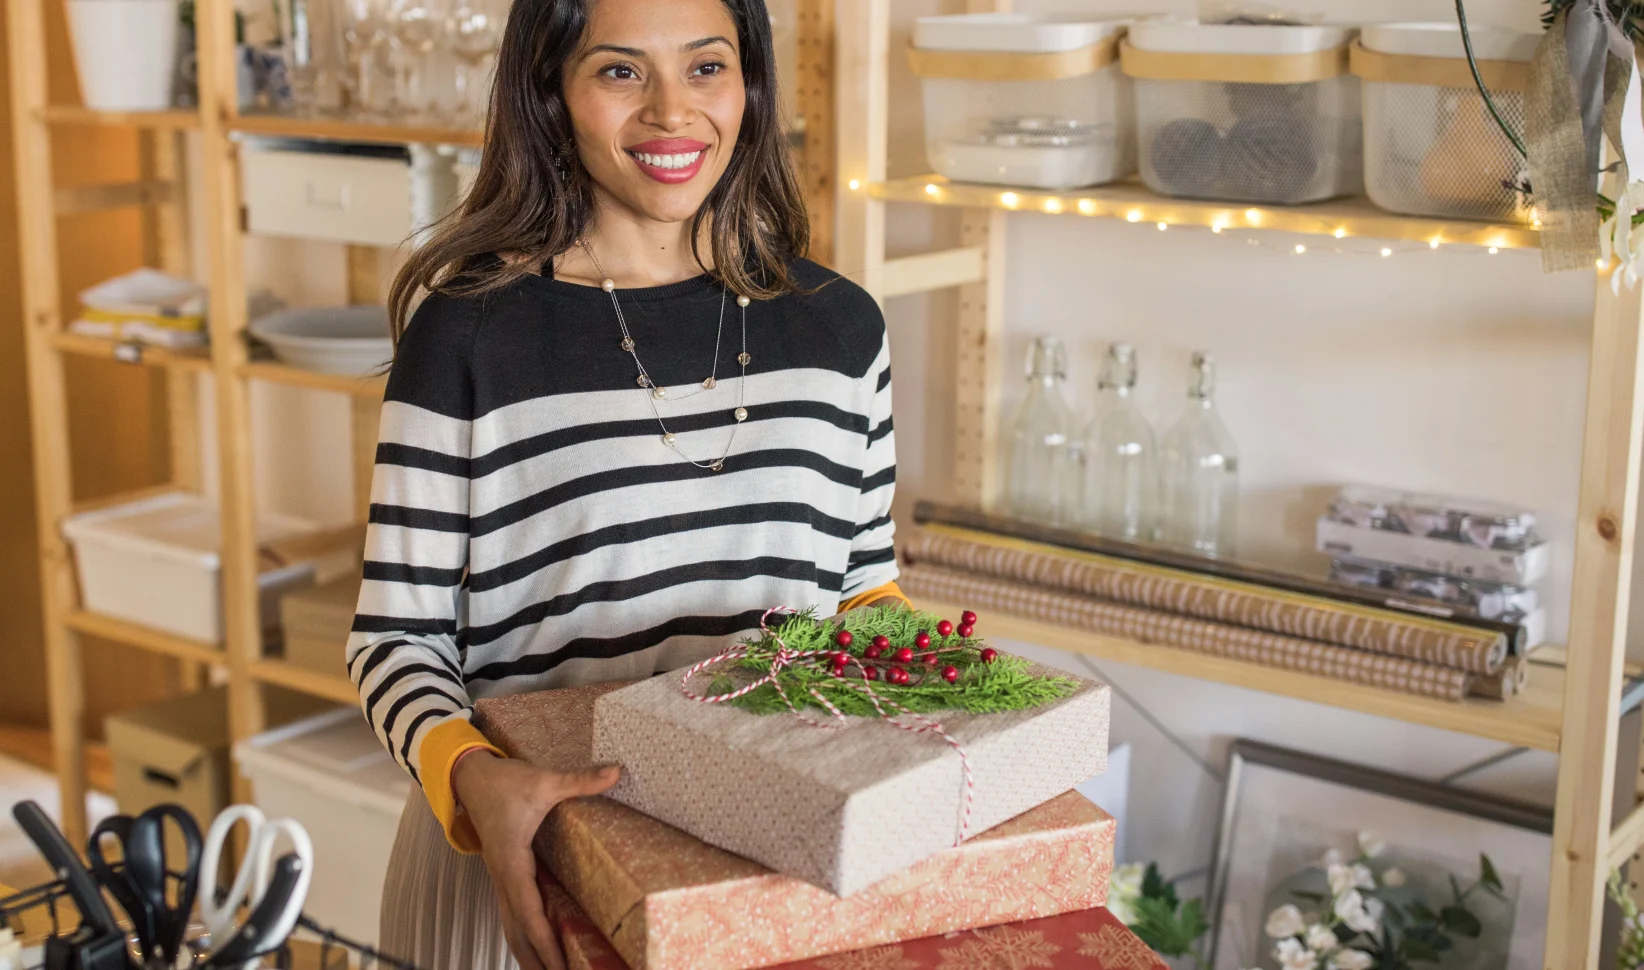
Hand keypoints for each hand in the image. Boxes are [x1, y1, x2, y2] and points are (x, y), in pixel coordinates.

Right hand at [451, 752, 620, 969]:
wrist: (471, 777)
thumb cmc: (505, 782)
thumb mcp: (544, 780)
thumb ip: (579, 779)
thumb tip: (616, 771)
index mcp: (512, 862)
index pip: (530, 911)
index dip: (545, 941)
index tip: (560, 965)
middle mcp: (503, 877)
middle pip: (518, 931)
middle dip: (536, 960)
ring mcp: (501, 879)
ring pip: (512, 926)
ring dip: (528, 952)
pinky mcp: (504, 875)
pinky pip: (513, 913)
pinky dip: (524, 935)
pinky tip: (537, 947)